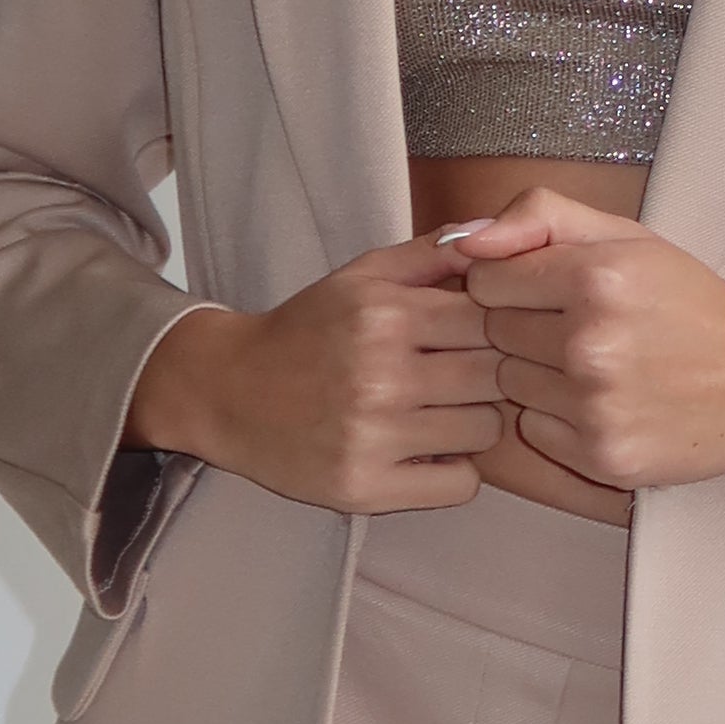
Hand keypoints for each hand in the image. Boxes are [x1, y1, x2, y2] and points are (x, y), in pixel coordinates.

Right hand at [123, 244, 503, 515]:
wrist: (227, 392)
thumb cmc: (305, 330)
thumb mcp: (360, 277)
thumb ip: (429, 254)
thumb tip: (491, 235)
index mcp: (383, 315)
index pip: (492, 319)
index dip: (497, 326)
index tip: (477, 337)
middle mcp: (380, 375)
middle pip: (496, 376)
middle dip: (489, 374)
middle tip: (461, 377)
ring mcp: (373, 437)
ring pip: (485, 431)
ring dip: (472, 423)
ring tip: (438, 413)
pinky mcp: (365, 488)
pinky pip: (461, 485)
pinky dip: (453, 472)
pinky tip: (425, 452)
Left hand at [442, 192, 724, 496]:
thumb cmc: (692, 304)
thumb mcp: (627, 237)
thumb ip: (539, 216)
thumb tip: (462, 238)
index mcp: (598, 276)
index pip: (486, 279)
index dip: (514, 283)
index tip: (552, 291)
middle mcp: (593, 342)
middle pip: (493, 334)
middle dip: (525, 328)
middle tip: (583, 330)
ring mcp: (596, 405)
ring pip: (510, 386)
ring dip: (540, 376)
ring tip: (596, 368)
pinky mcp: (603, 455)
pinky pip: (536, 432)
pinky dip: (560, 420)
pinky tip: (605, 404)